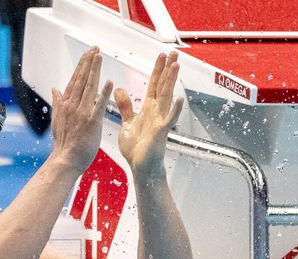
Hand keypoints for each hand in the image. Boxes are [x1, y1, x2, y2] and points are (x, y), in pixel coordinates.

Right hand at [50, 47, 113, 173]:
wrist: (66, 160)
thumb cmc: (64, 144)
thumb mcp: (57, 120)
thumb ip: (57, 103)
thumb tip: (54, 88)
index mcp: (65, 104)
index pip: (74, 80)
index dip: (82, 65)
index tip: (88, 54)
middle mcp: (72, 105)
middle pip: (81, 79)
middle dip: (88, 62)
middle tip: (95, 48)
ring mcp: (82, 113)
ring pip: (89, 87)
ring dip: (94, 70)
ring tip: (99, 57)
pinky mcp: (91, 122)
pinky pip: (98, 105)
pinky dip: (104, 93)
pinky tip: (109, 82)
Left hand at [114, 52, 183, 177]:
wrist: (140, 167)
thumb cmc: (136, 148)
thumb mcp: (128, 123)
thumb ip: (125, 106)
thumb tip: (119, 90)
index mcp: (149, 109)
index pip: (154, 85)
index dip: (158, 70)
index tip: (162, 56)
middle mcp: (157, 112)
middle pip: (163, 86)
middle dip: (168, 69)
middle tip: (174, 53)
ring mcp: (160, 121)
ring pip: (167, 97)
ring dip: (171, 81)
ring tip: (176, 66)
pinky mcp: (160, 132)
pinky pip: (168, 120)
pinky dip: (174, 110)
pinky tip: (178, 100)